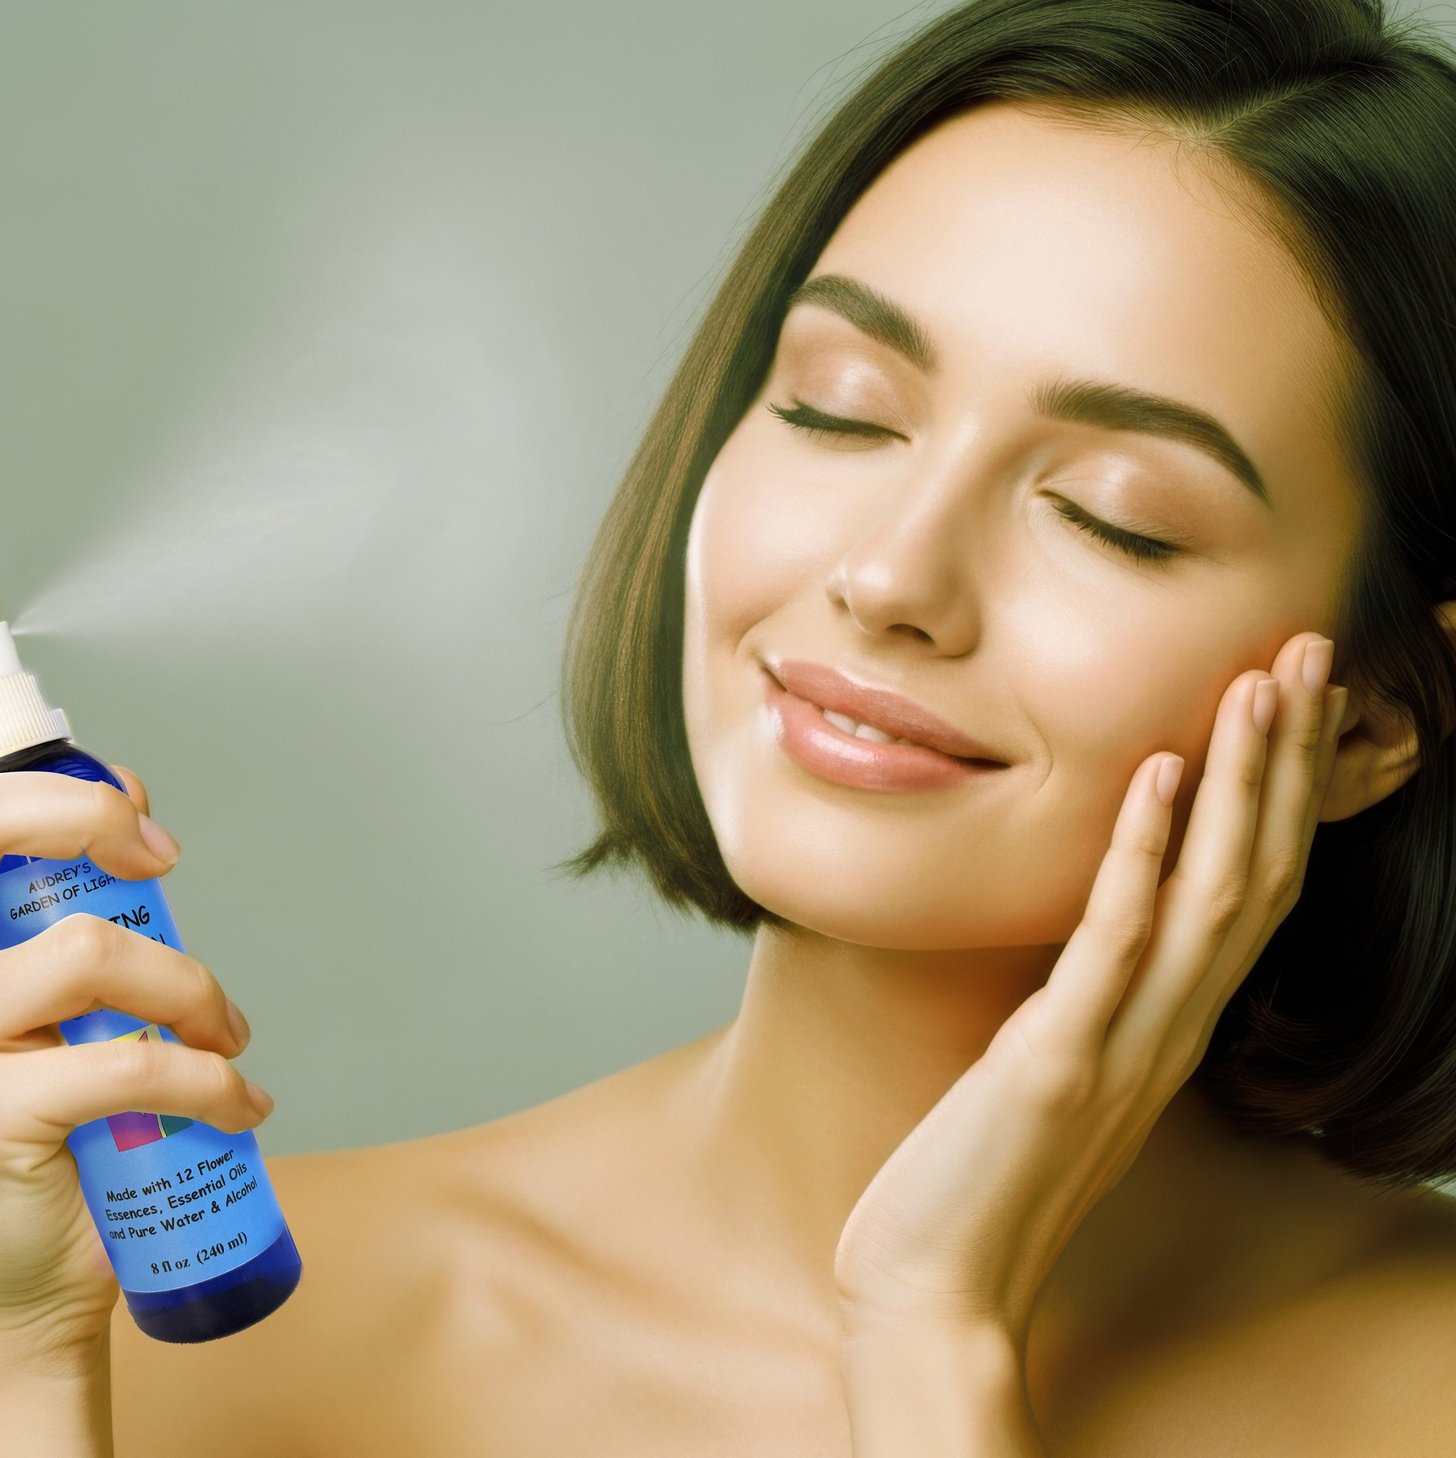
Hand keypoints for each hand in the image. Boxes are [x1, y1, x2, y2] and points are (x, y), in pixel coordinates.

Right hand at [0, 583, 273, 1366]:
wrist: (23, 1284)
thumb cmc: (52, 1130)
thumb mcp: (48, 1003)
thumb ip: (62, 907)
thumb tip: (134, 810)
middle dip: (90, 808)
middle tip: (164, 858)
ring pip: (81, 944)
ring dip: (189, 982)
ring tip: (226, 1035)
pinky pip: (127, 1057)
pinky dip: (208, 1076)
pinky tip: (236, 1104)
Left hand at [831, 629, 1349, 1344]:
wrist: (935, 1287)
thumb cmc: (981, 1175)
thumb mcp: (1050, 1068)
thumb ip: (1083, 1002)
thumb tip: (1086, 931)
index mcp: (1167, 1030)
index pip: (1253, 894)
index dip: (1281, 796)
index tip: (1292, 701)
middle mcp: (1167, 1033)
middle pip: (1260, 875)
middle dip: (1285, 762)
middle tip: (1308, 654)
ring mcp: (1120, 1047)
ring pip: (1215, 897)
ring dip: (1241, 783)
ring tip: (1259, 684)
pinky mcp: (1054, 1062)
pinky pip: (1114, 942)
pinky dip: (1142, 853)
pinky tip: (1158, 774)